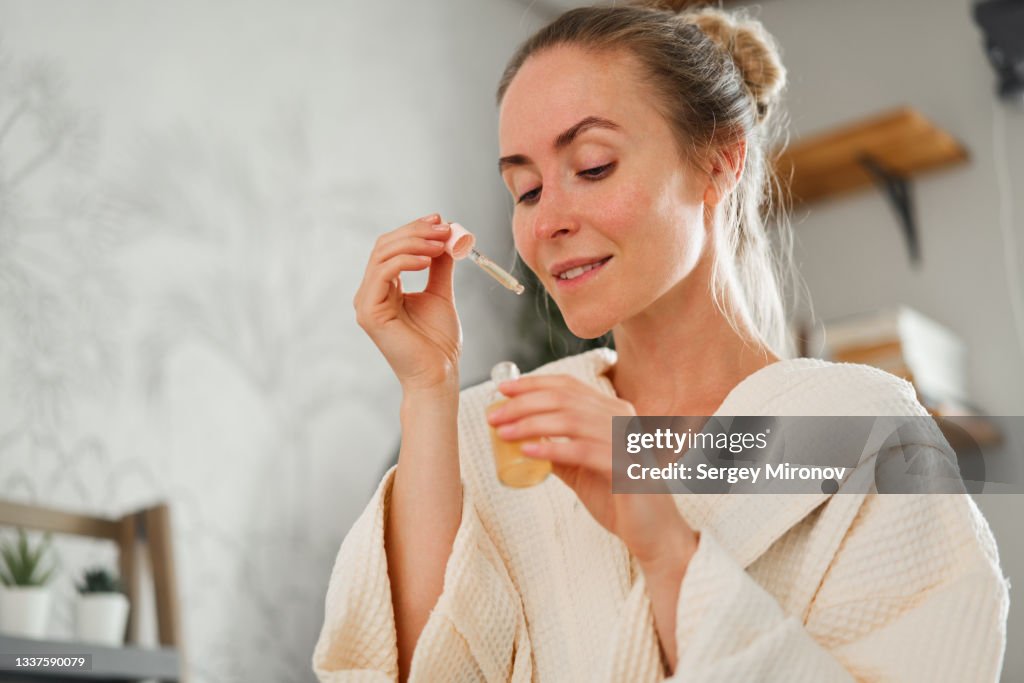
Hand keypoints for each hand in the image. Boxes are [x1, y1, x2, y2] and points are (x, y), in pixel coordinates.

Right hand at [353, 214, 461, 391]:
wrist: (438, 373)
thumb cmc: (438, 342)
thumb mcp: (440, 294)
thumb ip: (439, 268)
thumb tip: (446, 239)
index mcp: (384, 288)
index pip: (392, 247)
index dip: (414, 229)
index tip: (440, 220)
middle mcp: (370, 293)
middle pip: (385, 245)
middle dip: (416, 232)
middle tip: (444, 228)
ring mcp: (366, 302)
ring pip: (383, 255)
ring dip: (415, 242)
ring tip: (441, 243)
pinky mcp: (369, 312)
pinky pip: (383, 273)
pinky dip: (406, 260)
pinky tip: (428, 259)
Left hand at [486, 374, 697, 567]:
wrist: (654, 534)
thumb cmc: (619, 499)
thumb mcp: (582, 468)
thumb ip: (560, 451)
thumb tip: (525, 439)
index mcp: (613, 412)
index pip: (569, 386)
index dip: (533, 383)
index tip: (502, 389)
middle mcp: (622, 419)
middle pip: (565, 398)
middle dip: (523, 403)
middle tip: (493, 415)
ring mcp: (626, 440)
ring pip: (571, 419)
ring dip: (531, 423)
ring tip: (503, 432)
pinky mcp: (626, 466)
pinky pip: (583, 450)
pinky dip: (552, 448)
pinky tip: (528, 451)